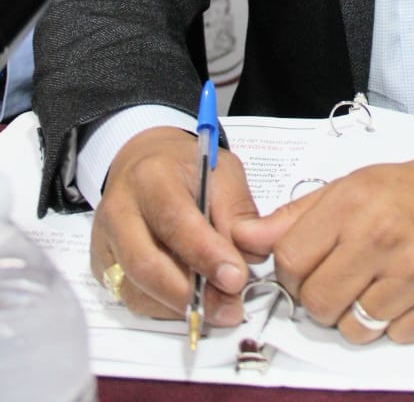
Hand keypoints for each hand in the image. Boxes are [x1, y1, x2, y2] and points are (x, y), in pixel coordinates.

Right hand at [90, 127, 261, 325]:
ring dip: (180, 308)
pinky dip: (165, 308)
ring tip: (220, 309)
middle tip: (230, 307)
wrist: (145, 163)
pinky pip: (131, 298)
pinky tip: (194, 303)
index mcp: (151, 177)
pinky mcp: (102, 264)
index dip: (206, 254)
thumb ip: (240, 212)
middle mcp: (119, 209)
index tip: (236, 278)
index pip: (175, 221)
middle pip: (145, 264)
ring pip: (136, 289)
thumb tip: (252, 254)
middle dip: (190, 294)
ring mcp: (105, 240)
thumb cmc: (187, 168)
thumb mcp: (222, 172)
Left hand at [232, 149, 413, 343]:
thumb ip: (294, 217)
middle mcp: (384, 236)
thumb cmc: (409, 192)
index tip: (308, 264)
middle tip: (344, 276)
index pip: (289, 260)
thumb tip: (241, 239)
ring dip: (358, 314)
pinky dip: (395, 322)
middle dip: (321, 298)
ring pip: (353, 329)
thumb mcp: (350, 188)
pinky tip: (407, 290)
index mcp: (354, 202)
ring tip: (378, 281)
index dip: (291, 271)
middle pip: (317, 302)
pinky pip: (394, 338)